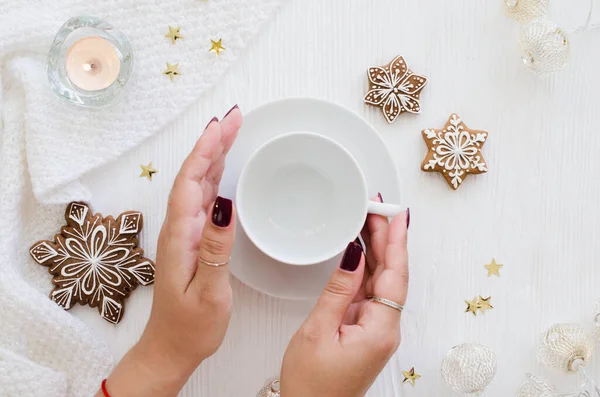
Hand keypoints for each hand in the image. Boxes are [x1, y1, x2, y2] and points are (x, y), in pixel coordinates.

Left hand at [96, 106, 242, 396]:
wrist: (172, 347)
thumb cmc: (191, 326)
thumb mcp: (209, 291)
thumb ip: (215, 247)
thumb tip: (225, 204)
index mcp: (180, 237)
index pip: (190, 183)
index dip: (205, 151)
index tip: (222, 125)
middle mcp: (179, 229)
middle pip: (193, 175)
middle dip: (212, 143)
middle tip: (234, 117)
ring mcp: (185, 233)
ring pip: (198, 183)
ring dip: (213, 154)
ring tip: (231, 130)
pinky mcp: (193, 239)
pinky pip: (203, 198)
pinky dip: (214, 176)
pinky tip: (223, 167)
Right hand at [281, 201, 408, 396]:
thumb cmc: (312, 384)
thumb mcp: (318, 331)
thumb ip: (338, 290)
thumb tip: (353, 254)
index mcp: (380, 328)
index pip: (394, 275)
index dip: (397, 241)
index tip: (398, 214)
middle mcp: (385, 328)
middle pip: (392, 274)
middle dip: (387, 238)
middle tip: (379, 207)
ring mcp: (377, 329)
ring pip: (382, 281)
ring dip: (378, 250)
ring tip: (369, 220)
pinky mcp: (366, 330)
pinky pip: (370, 292)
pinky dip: (366, 268)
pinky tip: (360, 252)